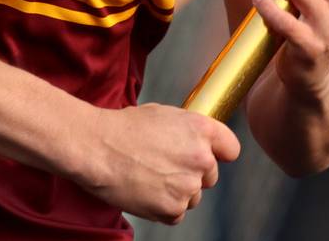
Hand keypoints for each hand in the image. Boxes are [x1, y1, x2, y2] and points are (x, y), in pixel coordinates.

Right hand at [81, 103, 239, 223]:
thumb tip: (196, 141)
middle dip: (192, 174)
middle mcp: (201, 159)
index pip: (231, 149)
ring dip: (177, 192)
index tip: (209, 156)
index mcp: (201, 130)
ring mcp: (188, 186)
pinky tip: (144, 191)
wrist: (97, 148)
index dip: (219, 153)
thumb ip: (188, 129)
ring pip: (193, 197)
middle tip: (164, 167)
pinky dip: (162, 207)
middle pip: (210, 176)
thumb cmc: (123, 128)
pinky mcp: (173, 209)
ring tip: (149, 177)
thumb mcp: (163, 114)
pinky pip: (176, 214)